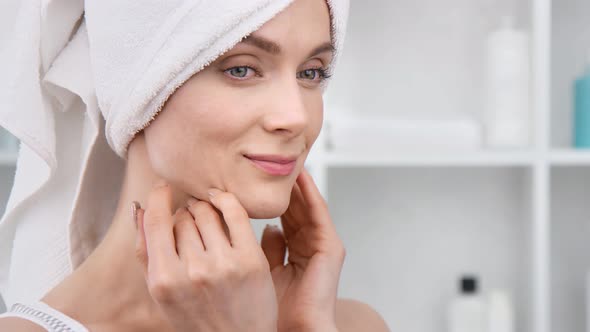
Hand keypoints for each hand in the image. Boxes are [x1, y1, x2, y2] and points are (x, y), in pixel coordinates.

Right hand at [134, 182, 277, 331]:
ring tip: (207, 219)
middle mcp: (193, 272)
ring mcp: (224, 265)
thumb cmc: (195, 318)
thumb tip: (138, 208)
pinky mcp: (250, 260)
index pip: (156, 222)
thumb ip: (145, 252)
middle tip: (191, 222)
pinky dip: (226, 200)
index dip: (159, 197)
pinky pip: (235, 212)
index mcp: (164, 281)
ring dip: (205, 208)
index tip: (163, 188)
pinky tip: (221, 200)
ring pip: (207, 212)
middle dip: (185, 214)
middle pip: (183, 217)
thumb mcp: (160, 293)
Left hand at [261, 169, 345, 330]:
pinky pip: (319, 215)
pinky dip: (310, 195)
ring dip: (298, 184)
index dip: (272, 197)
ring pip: (307, 207)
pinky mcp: (331, 248)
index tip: (258, 177)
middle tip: (274, 161)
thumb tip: (265, 226)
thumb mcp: (263, 271)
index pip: (283, 216)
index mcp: (294, 251)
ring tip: (287, 161)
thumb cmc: (273, 310)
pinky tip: (301, 178)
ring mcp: (322, 246)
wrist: (294, 331)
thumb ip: (267, 247)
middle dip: (285, 186)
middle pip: (296, 208)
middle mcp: (310, 246)